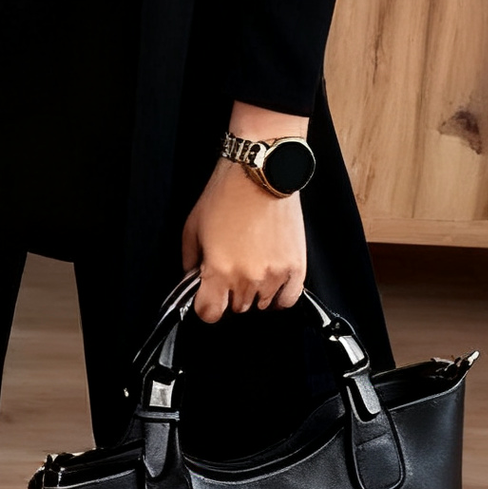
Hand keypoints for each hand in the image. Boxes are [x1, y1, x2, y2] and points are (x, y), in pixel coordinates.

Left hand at [180, 103, 310, 322]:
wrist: (261, 174)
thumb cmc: (226, 197)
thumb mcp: (192, 229)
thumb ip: (190, 262)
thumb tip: (193, 280)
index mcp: (219, 271)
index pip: (210, 314)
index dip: (205, 307)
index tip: (207, 296)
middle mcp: (248, 278)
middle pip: (236, 308)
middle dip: (228, 294)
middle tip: (229, 270)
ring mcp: (275, 275)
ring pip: (260, 305)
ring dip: (253, 293)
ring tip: (250, 267)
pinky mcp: (297, 267)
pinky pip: (288, 300)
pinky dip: (278, 297)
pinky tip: (270, 285)